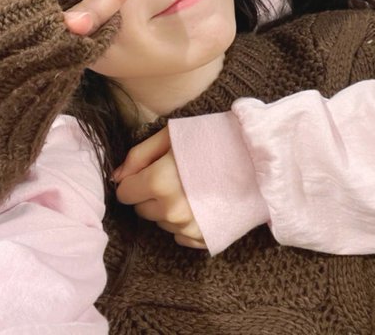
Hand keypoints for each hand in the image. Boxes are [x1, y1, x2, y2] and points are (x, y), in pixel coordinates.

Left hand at [114, 127, 205, 248]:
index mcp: (159, 182)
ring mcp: (189, 227)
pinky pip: (180, 235)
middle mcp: (171, 210)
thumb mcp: (171, 136)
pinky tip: (200, 202)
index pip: (125, 192)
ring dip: (168, 206)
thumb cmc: (213, 139)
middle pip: (142, 209)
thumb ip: (139, 155)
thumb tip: (116, 176)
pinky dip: (185, 221)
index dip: (135, 179)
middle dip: (150, 193)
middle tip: (174, 175)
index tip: (151, 169)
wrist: (257, 157)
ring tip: (191, 185)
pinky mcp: (204, 238)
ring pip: (161, 222)